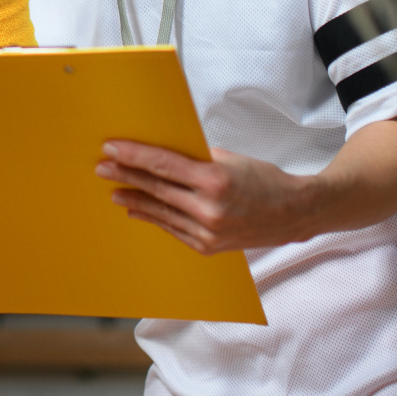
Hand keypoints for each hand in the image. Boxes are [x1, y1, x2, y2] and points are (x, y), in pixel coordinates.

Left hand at [96, 141, 317, 253]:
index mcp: (215, 180)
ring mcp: (208, 232)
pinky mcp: (208, 247)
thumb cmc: (264, 180)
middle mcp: (209, 209)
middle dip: (126, 176)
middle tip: (102, 168)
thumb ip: (196, 159)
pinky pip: (173, 229)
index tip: (112, 149)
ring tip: (114, 191)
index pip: (164, 165)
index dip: (134, 156)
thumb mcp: (231, 159)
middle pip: (157, 189)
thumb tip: (162, 155)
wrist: (293, 214)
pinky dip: (154, 219)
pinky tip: (138, 211)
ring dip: (135, 200)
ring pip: (162, 212)